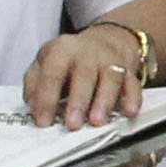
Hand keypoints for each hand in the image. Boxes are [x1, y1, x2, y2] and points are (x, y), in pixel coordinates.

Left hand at [24, 26, 150, 129]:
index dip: (46, 97)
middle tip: (72, 124)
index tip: (43, 122)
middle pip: (84, 74)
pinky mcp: (129, 71)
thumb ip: (34, 83)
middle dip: (78, 100)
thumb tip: (32, 105)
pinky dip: (133, 98)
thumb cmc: (70, 60)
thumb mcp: (45, 63)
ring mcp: (111, 61)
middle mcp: (88, 53)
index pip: (52, 73)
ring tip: (98, 121)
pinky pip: (133, 84)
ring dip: (105, 101)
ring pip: (111, 78)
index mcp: (63, 49)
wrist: (105, 42)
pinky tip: (129, 111)